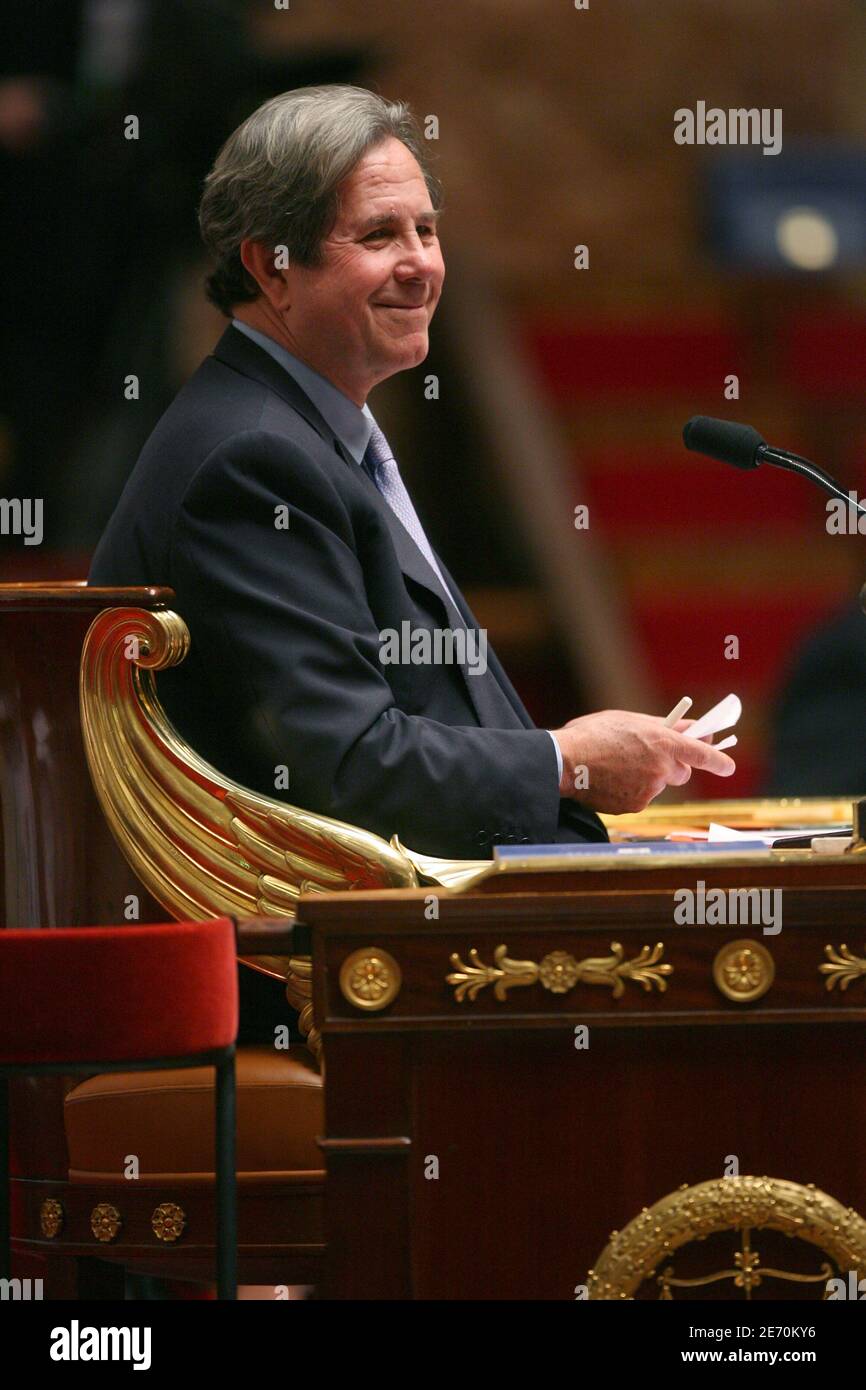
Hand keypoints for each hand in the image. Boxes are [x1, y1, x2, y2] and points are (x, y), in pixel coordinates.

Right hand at [551, 709, 735, 813]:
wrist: (565, 763)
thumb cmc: (593, 735)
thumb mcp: (629, 720)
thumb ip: (662, 726)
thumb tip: (688, 728)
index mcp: (663, 742)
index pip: (702, 754)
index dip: (718, 760)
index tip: (727, 766)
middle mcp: (662, 768)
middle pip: (681, 773)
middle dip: (672, 766)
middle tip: (653, 757)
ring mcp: (650, 790)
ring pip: (658, 785)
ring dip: (647, 778)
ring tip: (618, 766)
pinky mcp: (636, 806)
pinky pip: (641, 798)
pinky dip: (631, 791)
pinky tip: (611, 780)